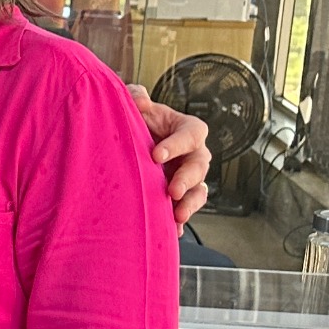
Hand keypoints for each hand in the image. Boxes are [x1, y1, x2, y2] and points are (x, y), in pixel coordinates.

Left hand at [127, 84, 210, 227]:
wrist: (127, 147)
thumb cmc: (137, 122)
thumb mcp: (136, 107)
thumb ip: (135, 97)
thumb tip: (140, 99)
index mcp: (187, 129)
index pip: (192, 134)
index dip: (177, 144)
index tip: (156, 154)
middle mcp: (193, 154)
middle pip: (200, 166)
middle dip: (188, 179)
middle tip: (172, 191)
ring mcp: (189, 178)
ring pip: (199, 192)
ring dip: (190, 204)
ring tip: (178, 216)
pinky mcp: (180, 197)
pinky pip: (185, 211)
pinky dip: (179, 222)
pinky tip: (170, 231)